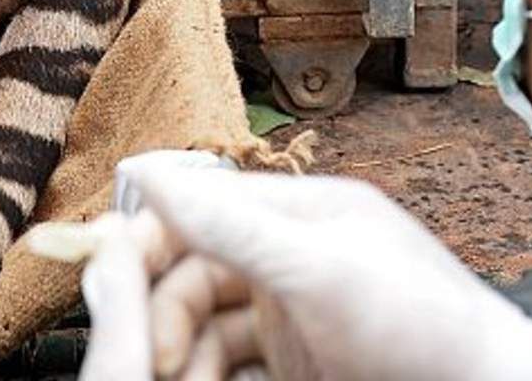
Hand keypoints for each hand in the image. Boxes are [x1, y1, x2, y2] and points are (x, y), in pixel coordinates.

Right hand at [80, 171, 531, 380]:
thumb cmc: (427, 327)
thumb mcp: (316, 269)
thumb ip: (230, 222)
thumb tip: (150, 171)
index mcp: (302, 213)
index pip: (200, 209)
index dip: (147, 240)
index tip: (104, 276)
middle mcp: (295, 257)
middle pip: (194, 273)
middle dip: (162, 313)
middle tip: (147, 356)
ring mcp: (299, 315)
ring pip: (207, 328)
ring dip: (181, 355)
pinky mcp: (302, 364)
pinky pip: (232, 365)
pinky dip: (209, 376)